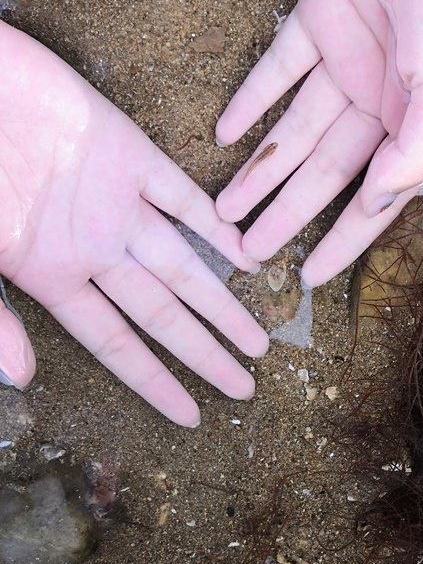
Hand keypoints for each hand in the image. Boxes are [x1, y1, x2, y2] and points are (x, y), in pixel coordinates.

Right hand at [0, 23, 267, 426]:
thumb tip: (22, 378)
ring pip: (182, 263)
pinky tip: (248, 255)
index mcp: (52, 276)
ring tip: (259, 341)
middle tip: (246, 389)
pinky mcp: (127, 149)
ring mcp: (113, 200)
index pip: (116, 344)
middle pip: (162, 313)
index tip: (192, 415)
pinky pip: (183, 195)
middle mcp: (93, 247)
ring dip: (221, 301)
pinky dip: (214, 224)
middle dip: (204, 352)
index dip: (154, 381)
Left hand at [215, 0, 422, 285]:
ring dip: (259, 168)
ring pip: (294, 128)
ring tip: (224, 211)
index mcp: (419, 123)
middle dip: (285, 213)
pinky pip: (278, 66)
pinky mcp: (321, 11)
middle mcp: (382, 99)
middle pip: (324, 172)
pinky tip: (225, 132)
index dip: (341, 242)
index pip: (373, 199)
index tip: (307, 280)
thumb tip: (376, 201)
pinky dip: (251, 96)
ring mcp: (349, 56)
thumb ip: (417, 149)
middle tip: (244, 253)